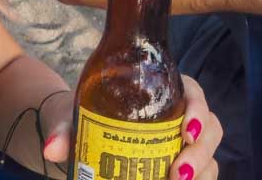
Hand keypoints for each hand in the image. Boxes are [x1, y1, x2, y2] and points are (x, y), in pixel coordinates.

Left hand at [42, 77, 222, 179]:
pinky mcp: (176, 168)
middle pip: (209, 128)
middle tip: (180, 172)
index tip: (187, 129)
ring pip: (209, 156)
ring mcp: (178, 145)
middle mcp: (176, 117)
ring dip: (203, 171)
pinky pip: (198, 175)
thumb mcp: (70, 118)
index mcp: (159, 91)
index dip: (198, 108)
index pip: (192, 91)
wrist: (75, 139)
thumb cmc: (78, 118)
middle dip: (201, 150)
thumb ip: (63, 129)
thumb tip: (52, 148)